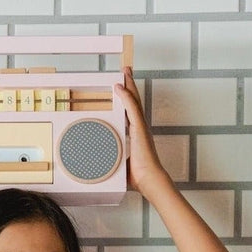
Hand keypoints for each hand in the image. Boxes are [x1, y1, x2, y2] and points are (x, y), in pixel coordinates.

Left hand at [115, 67, 169, 197]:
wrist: (149, 180)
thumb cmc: (139, 176)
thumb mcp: (121, 165)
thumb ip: (114, 161)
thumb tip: (103, 166)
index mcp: (137, 134)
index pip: (131, 112)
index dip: (128, 99)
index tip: (123, 89)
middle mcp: (140, 127)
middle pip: (135, 101)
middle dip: (130, 85)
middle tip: (126, 71)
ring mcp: (141, 127)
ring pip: (134, 100)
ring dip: (129, 85)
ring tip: (125, 72)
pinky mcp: (140, 129)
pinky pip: (132, 108)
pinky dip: (126, 97)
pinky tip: (120, 87)